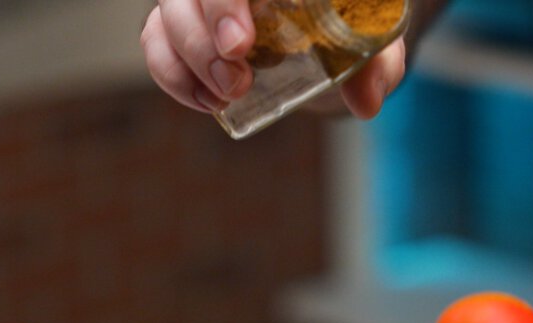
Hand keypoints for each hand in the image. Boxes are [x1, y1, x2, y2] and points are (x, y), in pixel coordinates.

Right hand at [140, 0, 406, 116]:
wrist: (328, 50)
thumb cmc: (350, 36)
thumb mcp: (372, 47)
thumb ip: (377, 65)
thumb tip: (368, 100)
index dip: (226, 3)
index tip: (240, 44)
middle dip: (202, 35)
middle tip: (235, 80)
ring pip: (168, 12)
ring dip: (189, 59)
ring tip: (226, 97)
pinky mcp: (182, 23)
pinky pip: (155, 41)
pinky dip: (171, 75)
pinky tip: (206, 103)